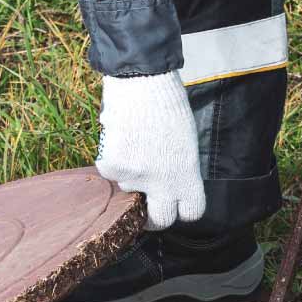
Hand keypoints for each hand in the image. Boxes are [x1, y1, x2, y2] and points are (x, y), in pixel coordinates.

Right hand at [95, 72, 205, 229]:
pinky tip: (120, 137)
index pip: (191, 212)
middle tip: (147, 207)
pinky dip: (113, 158)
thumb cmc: (168, 105)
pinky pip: (110, 171)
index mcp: (187, 175)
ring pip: (129, 187)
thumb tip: (168, 185)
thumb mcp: (186, 141)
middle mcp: (163, 183)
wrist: (141, 82)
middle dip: (153, 218)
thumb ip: (180, 168)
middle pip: (159, 220)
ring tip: (135, 143)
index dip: (183, 209)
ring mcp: (135, 177)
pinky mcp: (113, 167)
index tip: (175, 206)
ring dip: (130, 173)